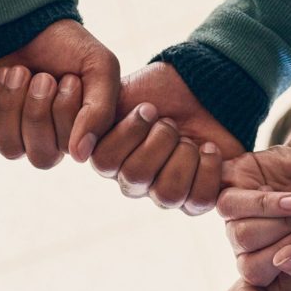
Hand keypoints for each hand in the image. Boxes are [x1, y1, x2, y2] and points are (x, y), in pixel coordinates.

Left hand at [0, 20, 120, 164]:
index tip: (69, 78)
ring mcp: (17, 138)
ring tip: (22, 73)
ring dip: (16, 105)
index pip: (71, 150)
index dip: (67, 113)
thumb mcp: (99, 69)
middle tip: (44, 77)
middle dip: (39, 111)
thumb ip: (101, 112)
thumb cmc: (69, 48)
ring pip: (12, 149)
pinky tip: (7, 77)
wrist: (30, 21)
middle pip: (42, 157)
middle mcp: (48, 144)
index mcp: (78, 137)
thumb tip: (80, 156)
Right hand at [86, 63, 241, 212]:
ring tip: (188, 139)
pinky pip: (197, 202)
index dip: (130, 132)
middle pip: (135, 178)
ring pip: (167, 194)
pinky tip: (209, 150)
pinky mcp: (193, 198)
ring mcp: (161, 193)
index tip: (148, 107)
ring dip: (183, 157)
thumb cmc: (160, 90)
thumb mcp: (121, 93)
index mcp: (108, 156)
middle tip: (171, 122)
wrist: (203, 88)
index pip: (105, 161)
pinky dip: (207, 171)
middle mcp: (131, 181)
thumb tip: (81, 139)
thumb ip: (95, 112)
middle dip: (159, 139)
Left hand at [220, 90, 290, 282]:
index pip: (253, 271)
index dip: (282, 255)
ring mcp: (232, 210)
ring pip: (238, 224)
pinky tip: (287, 197)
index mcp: (257, 259)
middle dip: (283, 229)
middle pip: (244, 241)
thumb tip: (281, 261)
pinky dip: (263, 201)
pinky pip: (228, 199)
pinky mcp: (228, 182)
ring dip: (274, 213)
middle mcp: (240, 237)